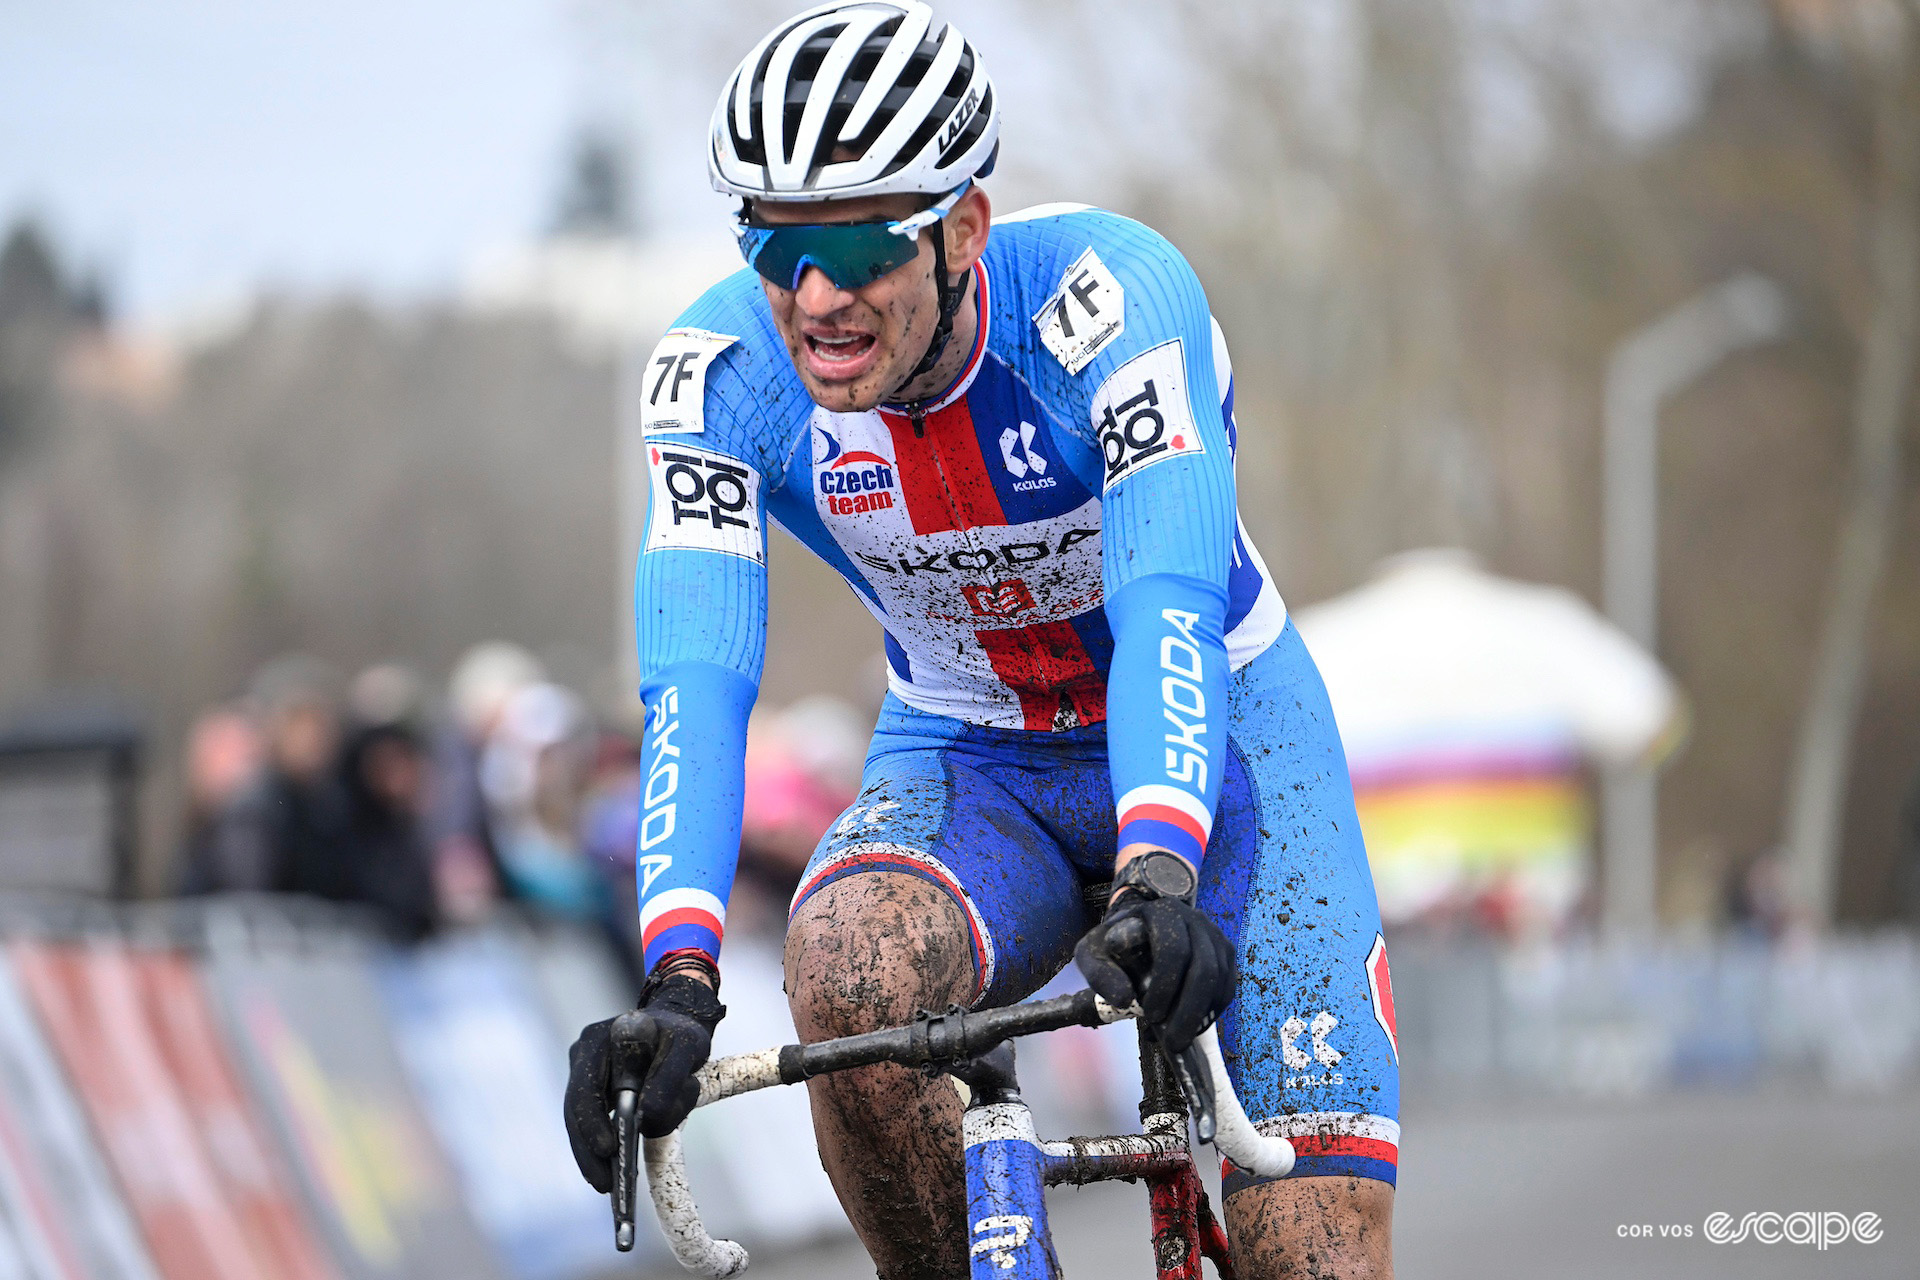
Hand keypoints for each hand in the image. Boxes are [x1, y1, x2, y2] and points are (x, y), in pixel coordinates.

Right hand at [563, 970, 725, 1192]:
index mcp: (599, 1039)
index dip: (593, 1121)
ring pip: (580, 1122)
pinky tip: (612, 1173)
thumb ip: (669, 1078)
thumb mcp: (686, 1048)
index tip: (609, 1148)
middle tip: (605, 1184)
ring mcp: (586, 1074)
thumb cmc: (680, 1034)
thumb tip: (646, 1119)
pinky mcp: (595, 1092)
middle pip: (576, 1111)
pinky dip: (601, 1148)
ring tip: (608, 1187)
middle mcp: (584, 1056)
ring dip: (592, 1156)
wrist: (675, 1024)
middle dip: (589, 1151)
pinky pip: (593, 1124)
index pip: (586, 1086)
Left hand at [1075, 893, 1234, 1055]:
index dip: (1165, 986)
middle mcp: (1194, 920)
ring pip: (1220, 979)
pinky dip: (1212, 1011)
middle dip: (1189, 1011)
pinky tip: (1193, 1027)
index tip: (1150, 1015)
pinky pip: (1228, 986)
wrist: (1139, 929)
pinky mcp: (1225, 953)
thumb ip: (1099, 974)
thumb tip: (1124, 999)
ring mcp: (1214, 935)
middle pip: (1204, 967)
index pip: (1173, 950)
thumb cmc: (1115, 943)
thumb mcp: (1093, 953)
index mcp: (1161, 914)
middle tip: (1172, 1042)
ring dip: (1202, 1015)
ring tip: (1180, 1038)